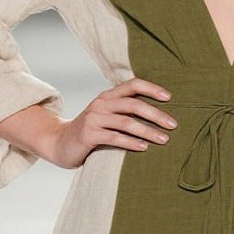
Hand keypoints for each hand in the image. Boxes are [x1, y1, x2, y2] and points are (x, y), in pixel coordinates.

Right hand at [47, 77, 176, 169]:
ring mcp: (94, 118)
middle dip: (156, 114)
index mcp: (107, 96)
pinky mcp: (88, 135)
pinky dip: (131, 142)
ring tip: (164, 140)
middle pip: (134, 104)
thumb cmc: (90, 132)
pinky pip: (114, 138)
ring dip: (148, 131)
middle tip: (174, 125)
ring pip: (126, 122)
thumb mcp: (105, 117)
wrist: (59, 143)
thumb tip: (156, 114)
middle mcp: (101, 103)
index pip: (132, 85)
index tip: (170, 97)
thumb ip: (123, 112)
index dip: (152, 89)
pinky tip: (144, 148)